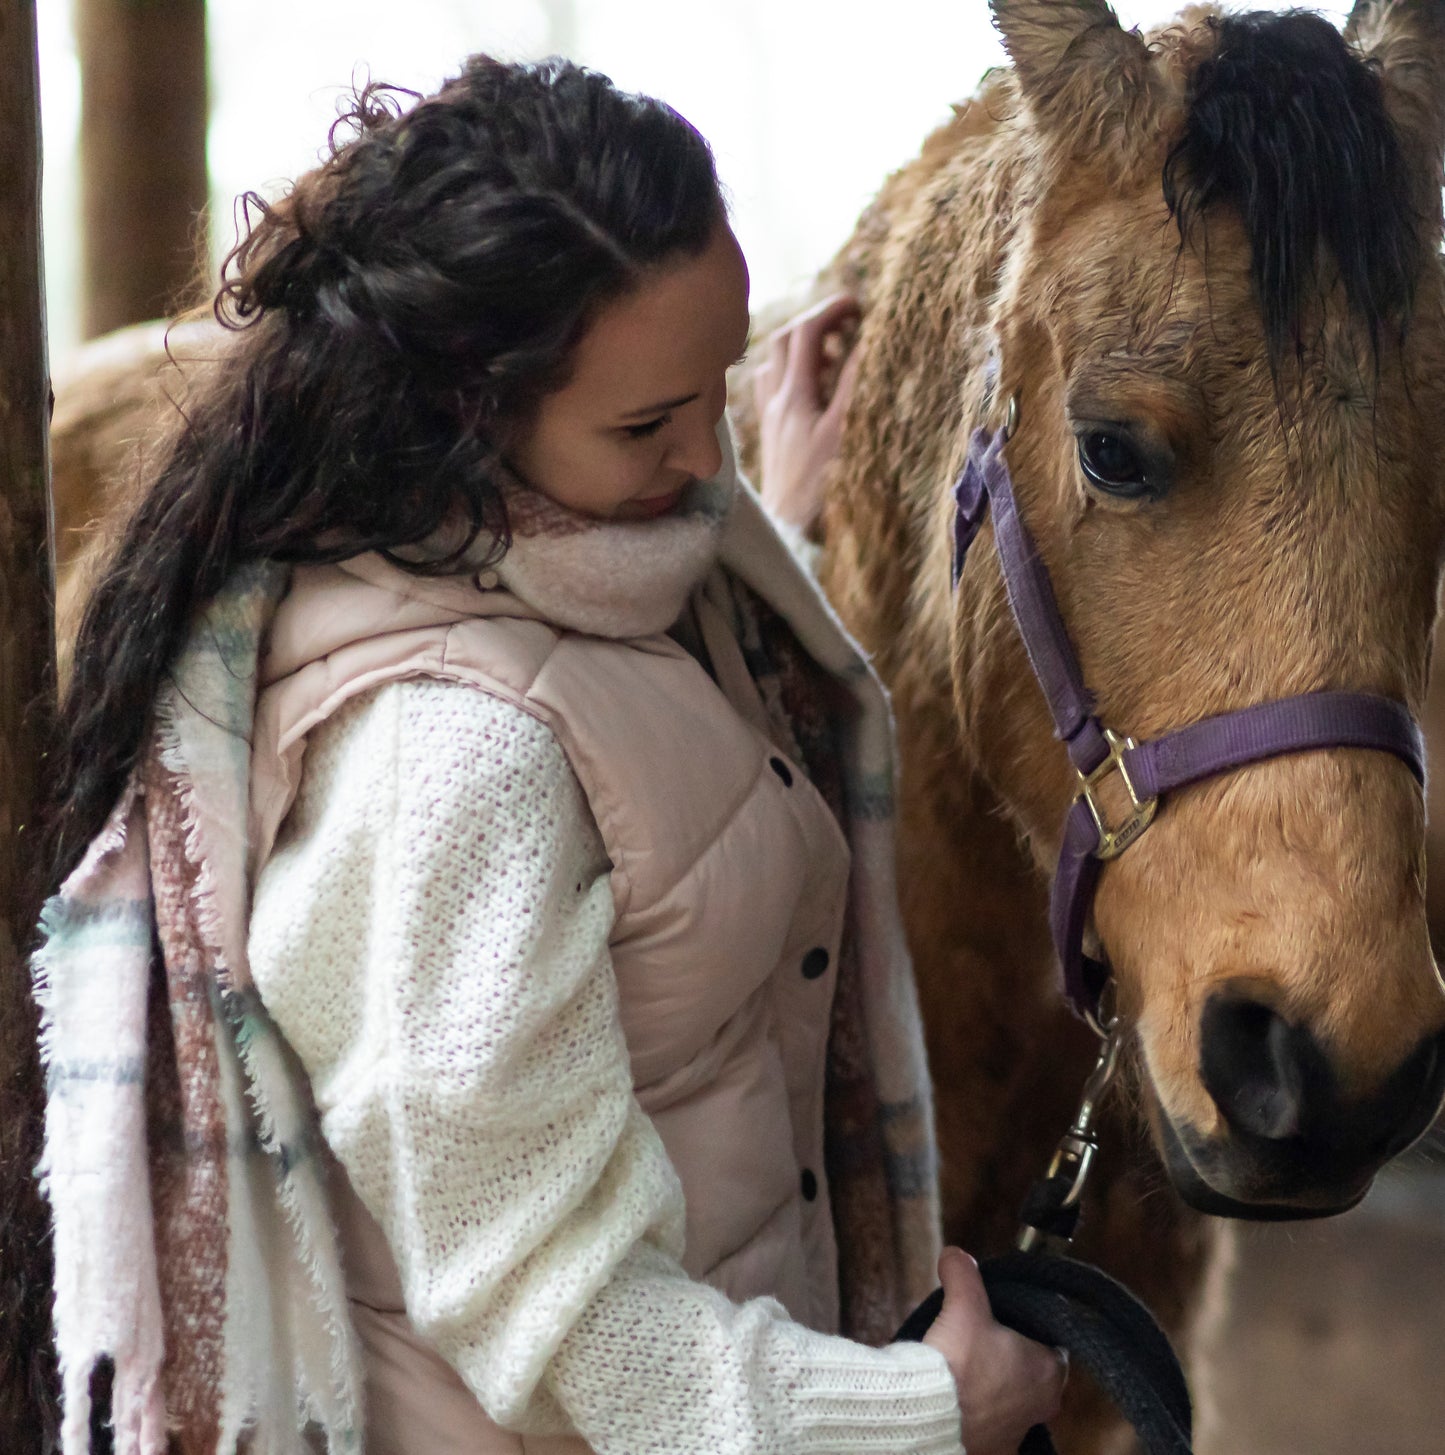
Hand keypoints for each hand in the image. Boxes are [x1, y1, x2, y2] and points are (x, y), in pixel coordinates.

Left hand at [753, 293, 861, 533]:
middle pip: (787, 339)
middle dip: (817, 322)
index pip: (807, 332)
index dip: (832, 310)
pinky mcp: (771, 434)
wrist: (789, 530)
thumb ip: (854, 386)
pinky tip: (811, 388)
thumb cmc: (819, 488)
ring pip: (776, 362)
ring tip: (834, 355)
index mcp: (793, 396)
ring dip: (803, 347)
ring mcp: (770, 417)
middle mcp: (775, 400)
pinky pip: (772, 387)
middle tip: (849, 324)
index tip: (859, 306)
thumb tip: (867, 343)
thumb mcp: (844, 434)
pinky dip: (791, 373)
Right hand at [922, 1248, 1066, 1454]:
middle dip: (1013, 1358)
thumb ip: (963, 1273)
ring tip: (968, 1369)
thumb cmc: (959, 1362)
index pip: (1052, 1343)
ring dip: (998, 1387)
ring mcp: (1020, 1432)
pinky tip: (961, 1399)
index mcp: (1050, 1369)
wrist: (930, 1415)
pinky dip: (981, 1413)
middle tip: (985, 1340)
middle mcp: (1043, 1405)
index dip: (1029, 1329)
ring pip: (1015, 1401)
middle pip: (1035, 1373)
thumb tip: (955, 1254)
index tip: (1007, 1320)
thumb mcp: (963, 1304)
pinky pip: (994, 1426)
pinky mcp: (995, 1450)